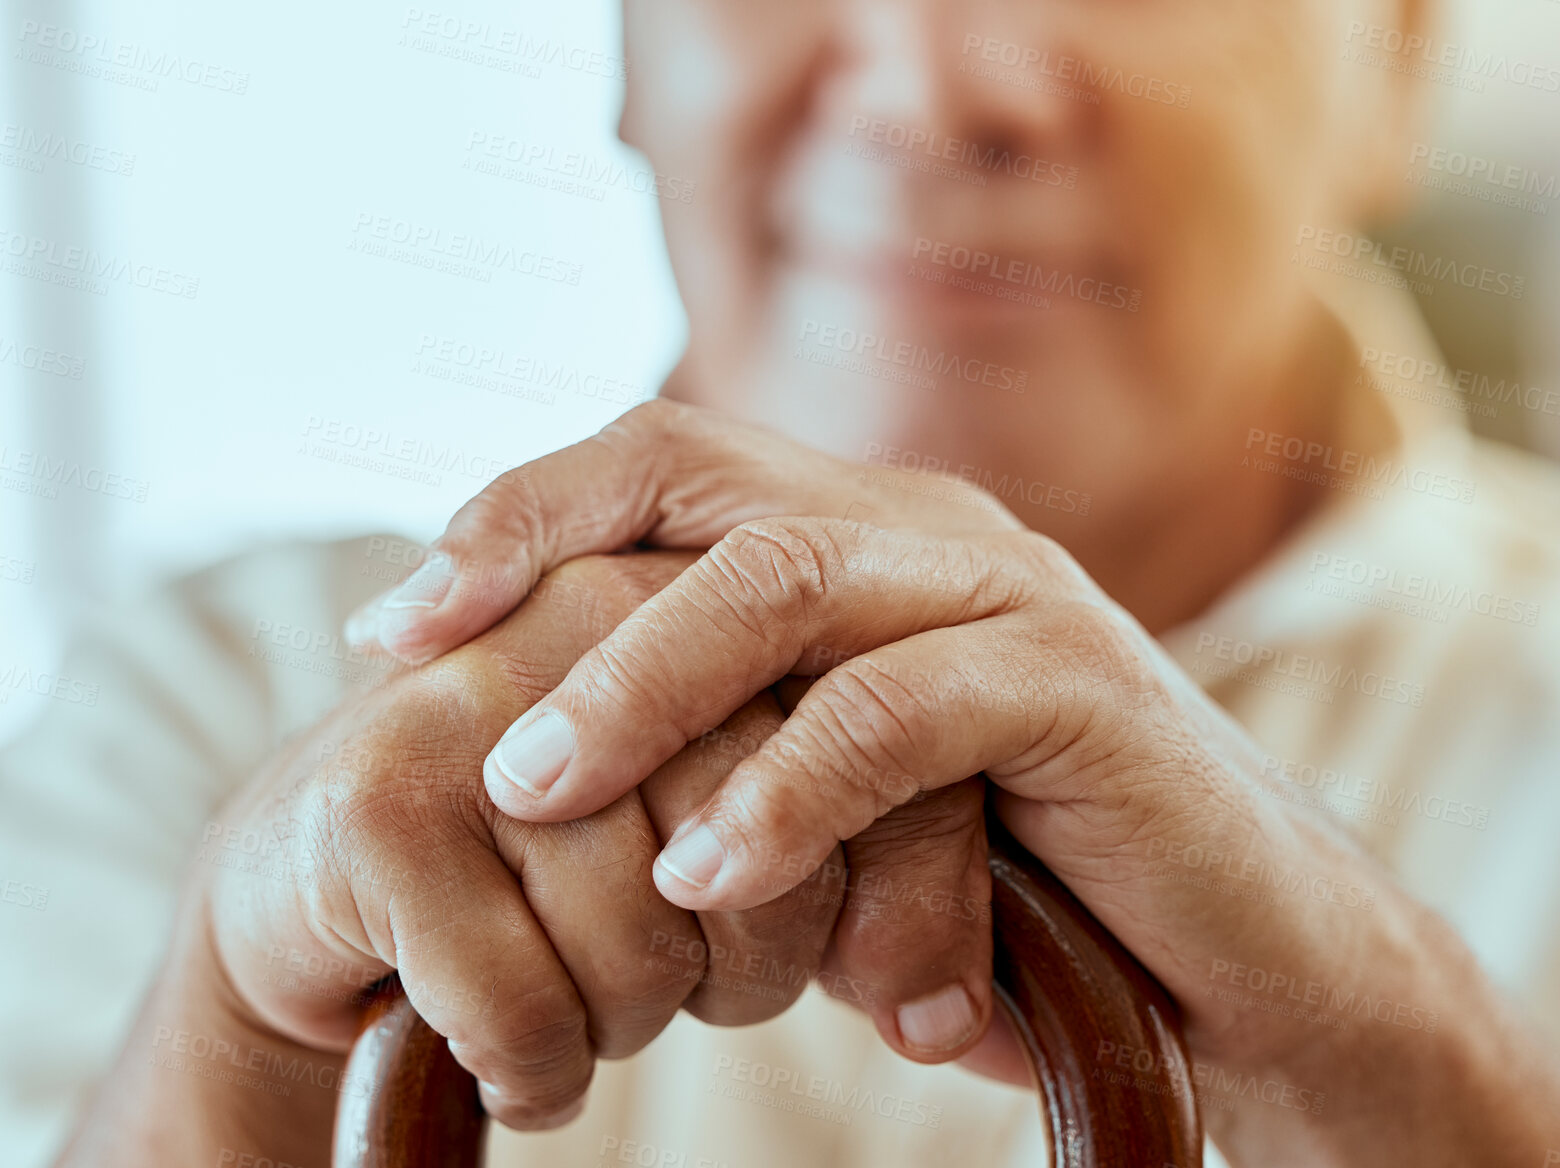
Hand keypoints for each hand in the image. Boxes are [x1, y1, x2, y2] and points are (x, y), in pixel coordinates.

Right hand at [197, 551, 849, 1130]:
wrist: (317, 888)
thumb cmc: (560, 867)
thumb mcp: (732, 830)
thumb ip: (862, 848)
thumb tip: (952, 1017)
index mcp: (690, 585)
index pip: (858, 731)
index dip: (891, 877)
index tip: (903, 983)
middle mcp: (582, 610)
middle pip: (755, 833)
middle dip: (748, 964)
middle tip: (702, 993)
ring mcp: (471, 701)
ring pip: (644, 934)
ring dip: (629, 1023)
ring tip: (590, 1010)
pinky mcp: (378, 806)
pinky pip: (526, 1003)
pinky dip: (536, 1073)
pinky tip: (522, 1068)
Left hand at [344, 400, 1559, 1166]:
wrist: (1247, 964)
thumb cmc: (1021, 890)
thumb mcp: (840, 810)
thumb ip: (725, 757)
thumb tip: (525, 785)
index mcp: (864, 540)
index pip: (665, 461)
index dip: (520, 514)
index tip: (399, 625)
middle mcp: (929, 533)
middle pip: (700, 482)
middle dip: (543, 564)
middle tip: (425, 682)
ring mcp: (1009, 595)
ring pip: (785, 583)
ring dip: (641, 686)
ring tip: (535, 793)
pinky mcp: (1079, 689)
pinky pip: (900, 712)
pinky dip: (786, 790)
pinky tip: (705, 877)